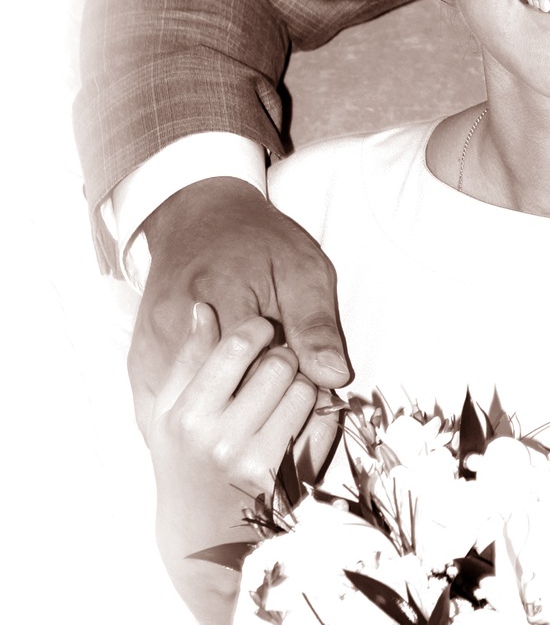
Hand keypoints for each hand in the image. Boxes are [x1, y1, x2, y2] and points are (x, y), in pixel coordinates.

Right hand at [130, 179, 349, 437]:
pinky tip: (217, 403)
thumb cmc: (258, 241)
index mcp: (224, 297)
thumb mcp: (302, 270)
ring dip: (223, 407)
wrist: (198, 216)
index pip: (260, 369)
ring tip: (247, 385)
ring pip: (194, 405)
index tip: (301, 370)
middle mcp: (178, 324)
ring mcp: (153, 343)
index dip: (288, 379)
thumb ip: (316, 325)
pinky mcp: (140, 356)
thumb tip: (334, 377)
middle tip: (276, 372)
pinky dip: (196, 407)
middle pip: (226, 392)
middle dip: (258, 394)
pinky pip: (165, 404)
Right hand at [150, 303, 318, 569]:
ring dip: (303, 387)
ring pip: (308, 390)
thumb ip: (188, 359)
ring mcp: (261, 463)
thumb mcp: (169, 413)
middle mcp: (222, 441)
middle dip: (282, 358)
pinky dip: (322, 415)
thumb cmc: (182, 463)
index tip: (261, 331)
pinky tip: (300, 423)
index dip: (259, 329)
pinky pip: (328, 423)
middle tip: (274, 368)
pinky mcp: (294, 482)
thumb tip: (202, 309)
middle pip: (280, 363)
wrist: (201, 536)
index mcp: (188, 417)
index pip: (240, 345)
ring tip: (282, 399)